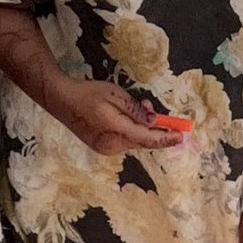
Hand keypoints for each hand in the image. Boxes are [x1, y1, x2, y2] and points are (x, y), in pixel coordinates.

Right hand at [46, 79, 184, 155]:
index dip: (166, 137)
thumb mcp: (115, 94)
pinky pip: (124, 141)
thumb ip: (135, 110)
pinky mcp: (101, 146)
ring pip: (133, 141)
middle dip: (152, 127)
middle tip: (149, 105)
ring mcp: (105, 149)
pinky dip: (131, 131)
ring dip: (140, 128)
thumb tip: (153, 122)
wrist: (61, 100)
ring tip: (136, 106)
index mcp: (115, 132)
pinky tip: (125, 116)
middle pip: (141, 141)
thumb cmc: (88, 93)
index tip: (181, 135)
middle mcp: (112, 146)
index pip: (147, 139)